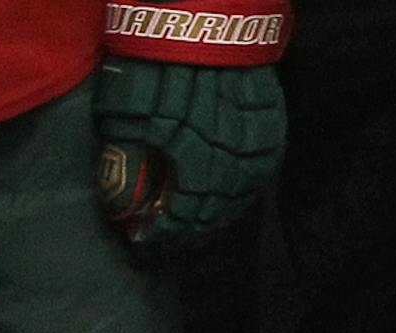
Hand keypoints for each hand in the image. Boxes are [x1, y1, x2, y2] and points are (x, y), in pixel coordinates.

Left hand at [95, 57, 284, 250]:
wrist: (201, 15)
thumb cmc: (155, 59)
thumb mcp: (123, 110)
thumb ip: (124, 162)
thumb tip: (123, 209)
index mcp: (198, 167)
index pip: (181, 220)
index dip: (162, 237)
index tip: (143, 246)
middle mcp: (235, 168)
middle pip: (214, 215)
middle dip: (189, 232)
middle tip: (169, 240)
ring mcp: (259, 150)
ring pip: (241, 200)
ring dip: (216, 215)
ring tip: (195, 222)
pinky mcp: (272, 130)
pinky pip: (258, 175)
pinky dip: (239, 190)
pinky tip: (226, 193)